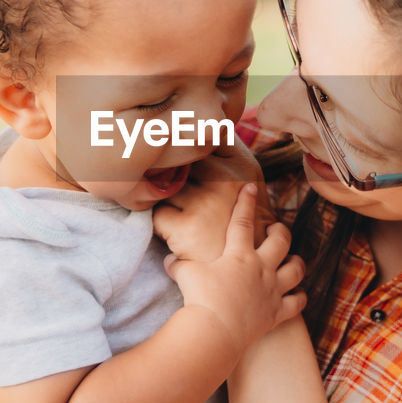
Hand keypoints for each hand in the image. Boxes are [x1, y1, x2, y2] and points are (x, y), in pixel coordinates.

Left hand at [153, 137, 273, 261]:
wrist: (243, 275)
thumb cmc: (237, 223)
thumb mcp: (245, 183)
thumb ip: (223, 154)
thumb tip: (195, 126)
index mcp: (242, 165)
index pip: (202, 138)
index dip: (186, 147)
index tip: (183, 156)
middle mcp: (226, 180)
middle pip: (179, 160)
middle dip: (172, 173)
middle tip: (180, 193)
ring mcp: (206, 203)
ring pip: (165, 185)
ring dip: (165, 198)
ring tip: (182, 214)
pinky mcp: (187, 227)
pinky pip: (156, 213)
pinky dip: (160, 223)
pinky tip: (176, 232)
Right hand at [164, 184, 305, 354]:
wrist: (215, 331)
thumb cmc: (199, 299)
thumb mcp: (185, 275)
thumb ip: (180, 265)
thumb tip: (170, 261)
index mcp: (239, 255)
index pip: (243, 221)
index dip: (247, 202)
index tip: (252, 187)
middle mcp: (261, 268)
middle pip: (281, 241)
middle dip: (280, 231)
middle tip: (275, 229)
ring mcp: (272, 290)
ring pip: (295, 269)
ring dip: (296, 262)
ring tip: (293, 260)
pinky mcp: (276, 313)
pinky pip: (297, 303)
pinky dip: (300, 298)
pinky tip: (298, 295)